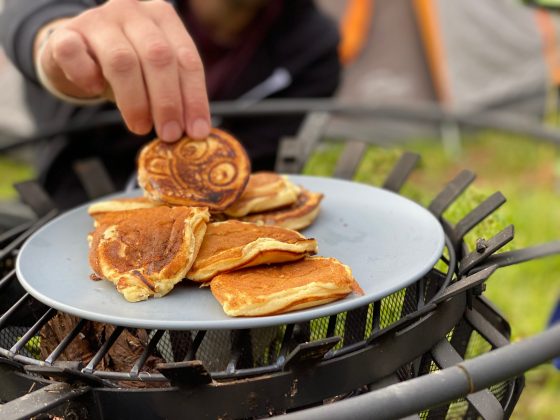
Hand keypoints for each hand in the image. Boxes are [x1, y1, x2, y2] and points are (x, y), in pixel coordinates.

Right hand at [34, 0, 209, 141]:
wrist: (77, 55)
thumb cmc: (126, 70)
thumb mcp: (156, 76)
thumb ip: (175, 94)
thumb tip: (195, 132)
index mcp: (163, 18)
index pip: (187, 59)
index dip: (194, 98)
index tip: (196, 132)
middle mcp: (133, 11)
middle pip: (158, 57)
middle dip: (167, 102)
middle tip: (169, 134)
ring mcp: (98, 19)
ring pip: (122, 61)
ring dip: (135, 101)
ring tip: (140, 128)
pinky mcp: (65, 33)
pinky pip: (75, 55)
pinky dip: (87, 77)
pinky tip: (94, 90)